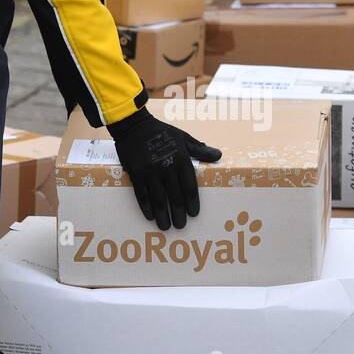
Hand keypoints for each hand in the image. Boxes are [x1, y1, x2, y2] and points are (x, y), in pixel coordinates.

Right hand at [107, 108, 221, 229]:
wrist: (134, 126)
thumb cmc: (161, 132)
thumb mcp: (183, 138)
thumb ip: (199, 150)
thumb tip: (219, 156)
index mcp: (181, 159)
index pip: (189, 186)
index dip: (192, 202)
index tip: (194, 214)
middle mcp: (166, 167)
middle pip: (175, 196)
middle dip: (178, 213)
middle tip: (181, 226)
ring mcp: (150, 171)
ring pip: (158, 199)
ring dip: (162, 215)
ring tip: (165, 227)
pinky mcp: (136, 173)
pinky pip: (142, 194)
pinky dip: (146, 207)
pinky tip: (150, 216)